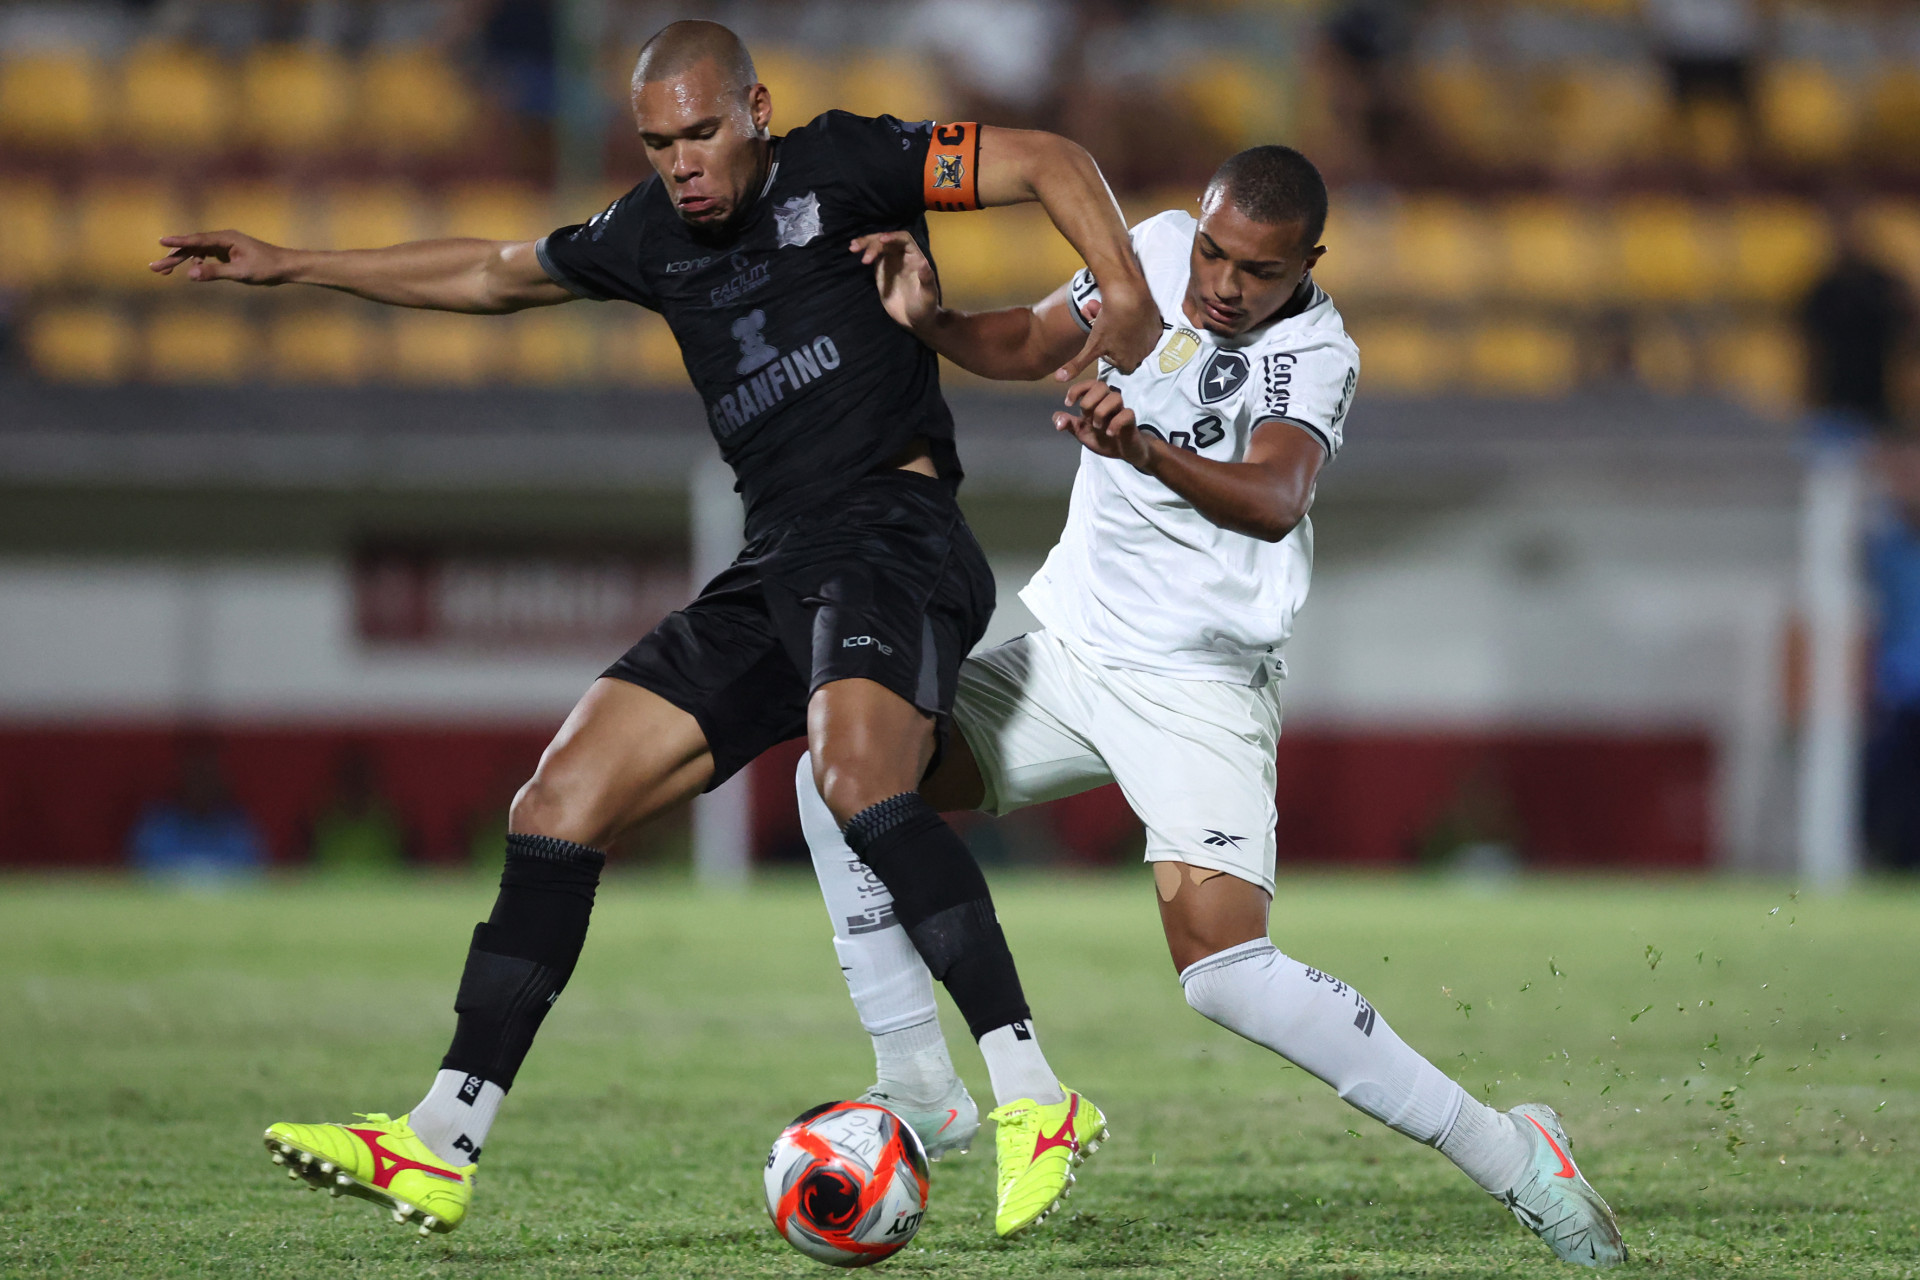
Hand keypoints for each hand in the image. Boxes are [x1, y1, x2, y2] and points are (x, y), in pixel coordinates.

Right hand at [149, 230, 294, 283]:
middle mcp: (223, 239)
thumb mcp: (240, 273)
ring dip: (181, 261)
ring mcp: (225, 246)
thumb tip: (190, 274)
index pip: (196, 240)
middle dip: (173, 257)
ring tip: (163, 271)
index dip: (178, 242)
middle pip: (192, 247)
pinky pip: (206, 256)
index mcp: (226, 239)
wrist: (286, 267)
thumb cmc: (267, 268)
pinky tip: (192, 271)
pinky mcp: (228, 253)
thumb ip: (215, 273)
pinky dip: (196, 263)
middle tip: (153, 268)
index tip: (160, 242)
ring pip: (197, 252)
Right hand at [850, 231, 939, 333]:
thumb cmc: (925, 307)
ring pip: (878, 245)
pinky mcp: (881, 270)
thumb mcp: (928, 295)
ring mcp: (891, 262)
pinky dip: (864, 252)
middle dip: (873, 242)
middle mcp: (902, 256)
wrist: (914, 320)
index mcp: (915, 257)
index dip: (893, 237)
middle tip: (859, 249)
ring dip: (865, 243)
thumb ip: (926, 279)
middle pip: (887, 240)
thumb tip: (923, 263)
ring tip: (853, 247)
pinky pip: (873, 256)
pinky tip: (854, 251)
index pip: (904, 240)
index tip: (881, 240)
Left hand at [1053, 378, 1156, 471]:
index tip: (1069, 403)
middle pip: (1101, 385)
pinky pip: (1127, 413)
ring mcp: (1121, 410)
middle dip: (1089, 400)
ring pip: (1115, 397)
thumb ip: (1070, 424)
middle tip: (1086, 417)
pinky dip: (1115, 423)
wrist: (1123, 452)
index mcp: (1096, 401)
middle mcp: (1109, 401)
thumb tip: (1057, 420)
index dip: (1077, 389)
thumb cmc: (1103, 438)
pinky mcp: (1131, 421)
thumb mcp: (1082, 433)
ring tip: (1097, 427)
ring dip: (1101, 412)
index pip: (1088, 384)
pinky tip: (1109, 433)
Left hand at [1055, 276, 1157, 381]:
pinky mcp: (1158, 326)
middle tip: (1110, 326)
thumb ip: (1077, 365)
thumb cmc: (1110, 322)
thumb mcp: (1091, 345)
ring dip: (1126, 330)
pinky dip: (1138, 322)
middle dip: (1115, 339)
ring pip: (1134, 338)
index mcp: (1128, 363)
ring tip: (1119, 318)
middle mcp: (1143, 355)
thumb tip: (1059, 379)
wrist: (1129, 294)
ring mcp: (1152, 341)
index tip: (1104, 339)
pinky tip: (1131, 313)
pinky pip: (1145, 328)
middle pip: (1124, 350)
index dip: (1108, 350)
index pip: (1115, 362)